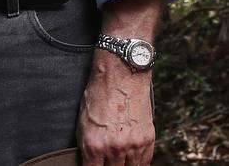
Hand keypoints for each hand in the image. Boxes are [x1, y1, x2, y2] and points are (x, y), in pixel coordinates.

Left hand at [77, 51, 154, 165]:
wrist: (121, 74)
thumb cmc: (99, 93)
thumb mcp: (83, 119)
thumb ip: (87, 145)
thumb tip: (90, 161)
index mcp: (94, 144)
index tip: (95, 165)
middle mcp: (114, 148)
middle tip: (107, 160)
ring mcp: (133, 145)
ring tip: (119, 159)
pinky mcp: (147, 140)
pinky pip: (144, 163)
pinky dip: (137, 163)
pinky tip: (131, 159)